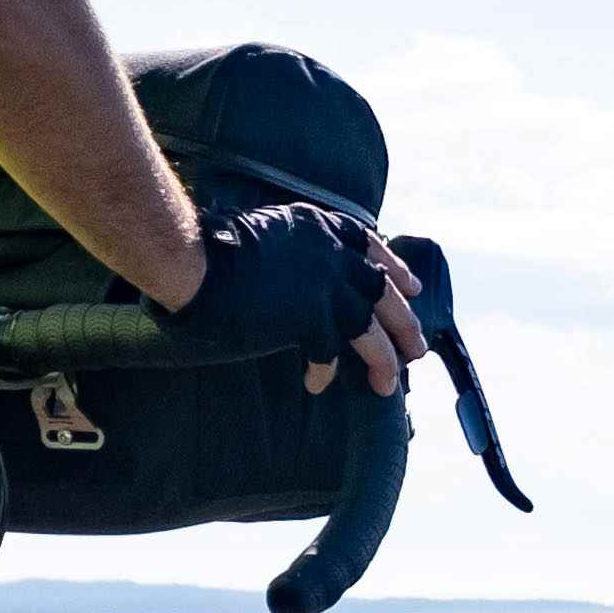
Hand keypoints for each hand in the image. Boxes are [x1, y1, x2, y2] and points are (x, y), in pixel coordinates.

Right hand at [164, 201, 418, 396]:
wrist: (196, 261)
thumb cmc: (217, 248)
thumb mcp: (271, 232)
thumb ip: (299, 250)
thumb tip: (307, 275)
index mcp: (321, 229)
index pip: (370, 247)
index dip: (394, 268)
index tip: (411, 286)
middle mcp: (332, 254)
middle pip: (382, 292)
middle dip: (405, 322)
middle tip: (417, 348)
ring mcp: (324, 286)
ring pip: (369, 327)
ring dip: (384, 358)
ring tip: (390, 383)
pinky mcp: (309, 319)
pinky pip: (328, 353)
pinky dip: (325, 371)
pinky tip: (317, 384)